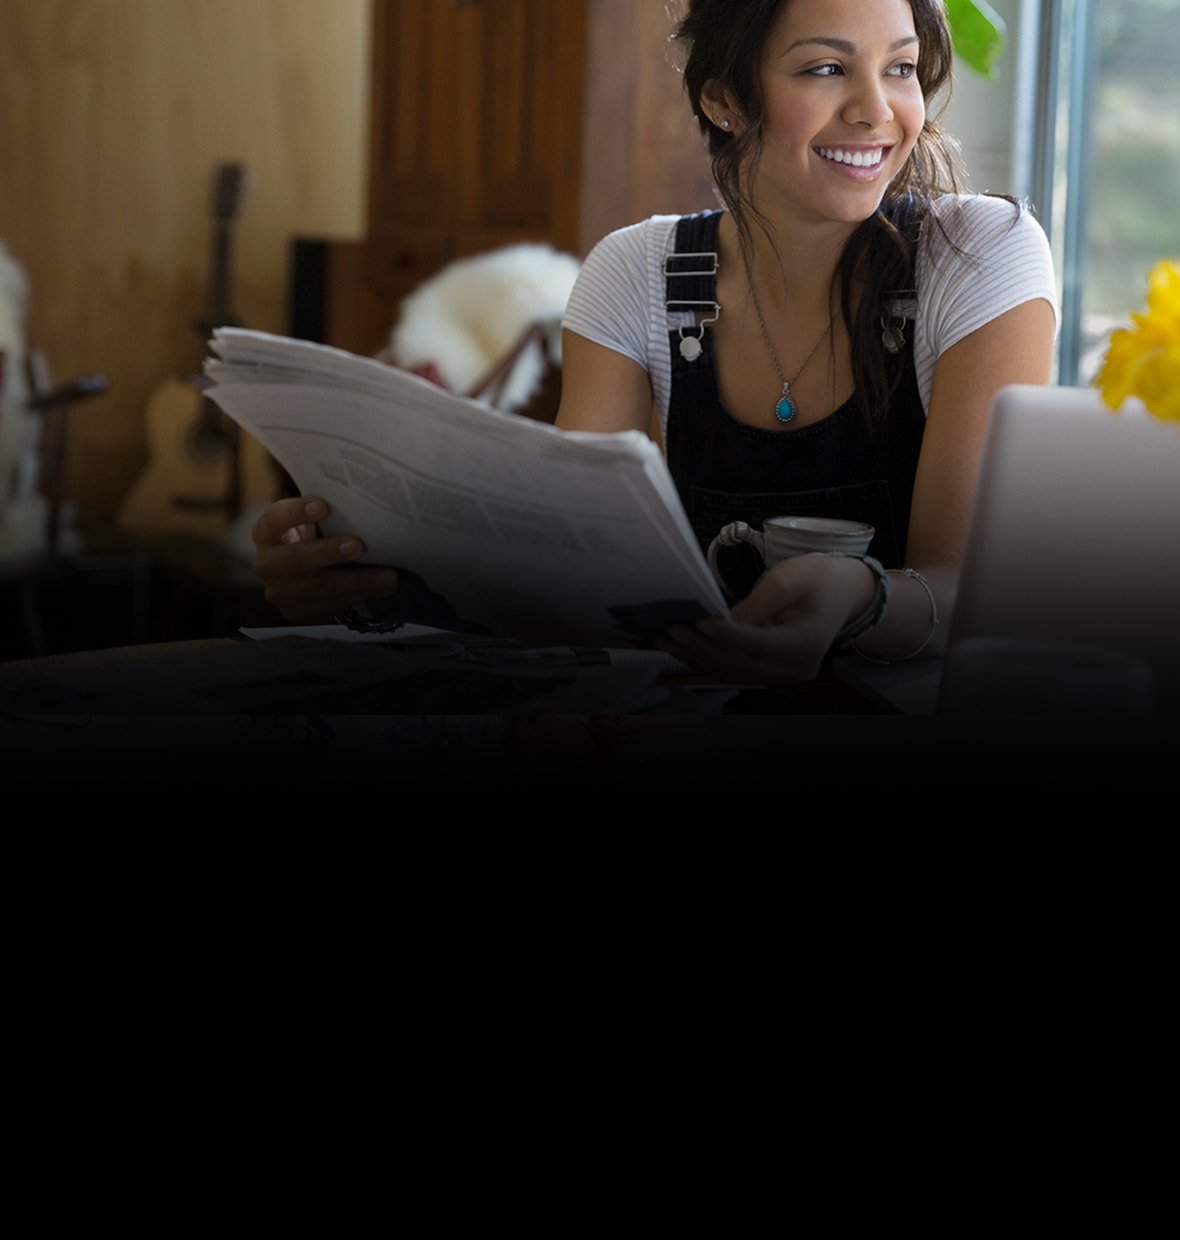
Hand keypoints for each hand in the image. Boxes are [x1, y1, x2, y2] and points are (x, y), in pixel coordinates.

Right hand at [251, 496, 399, 623]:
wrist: (308, 571)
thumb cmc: (315, 536)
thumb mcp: (313, 521)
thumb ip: (326, 512)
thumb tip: (361, 503)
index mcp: (265, 533)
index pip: (275, 520)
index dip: (297, 513)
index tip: (324, 506)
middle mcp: (266, 564)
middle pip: (296, 559)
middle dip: (330, 552)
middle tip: (360, 546)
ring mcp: (280, 593)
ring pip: (320, 588)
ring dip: (358, 581)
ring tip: (387, 575)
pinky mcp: (297, 613)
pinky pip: (332, 606)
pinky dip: (360, 595)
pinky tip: (381, 588)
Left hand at [658, 553, 876, 687]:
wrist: (843, 592)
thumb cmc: (819, 579)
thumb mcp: (787, 580)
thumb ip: (754, 605)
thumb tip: (719, 621)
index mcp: (808, 642)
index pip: (761, 645)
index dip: (729, 636)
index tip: (700, 622)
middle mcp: (797, 668)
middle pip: (742, 665)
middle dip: (702, 649)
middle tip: (672, 631)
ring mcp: (784, 674)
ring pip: (734, 672)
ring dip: (698, 657)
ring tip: (668, 640)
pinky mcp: (771, 670)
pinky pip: (736, 669)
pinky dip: (709, 658)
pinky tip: (684, 647)